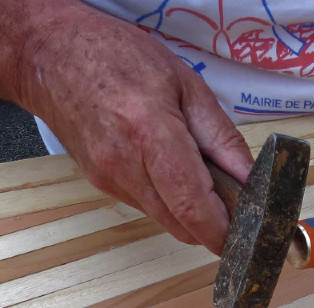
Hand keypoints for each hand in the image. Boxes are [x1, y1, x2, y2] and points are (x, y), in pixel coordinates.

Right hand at [17, 3, 251, 252]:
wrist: (51, 54)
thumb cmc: (121, 58)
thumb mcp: (188, 86)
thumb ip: (223, 138)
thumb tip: (254, 180)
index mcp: (150, 133)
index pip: (191, 204)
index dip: (222, 231)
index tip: (247, 239)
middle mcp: (125, 164)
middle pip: (180, 223)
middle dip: (214, 227)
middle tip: (240, 212)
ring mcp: (108, 178)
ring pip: (165, 220)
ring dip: (192, 214)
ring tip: (207, 184)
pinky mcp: (101, 184)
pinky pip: (148, 206)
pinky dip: (170, 201)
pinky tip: (174, 173)